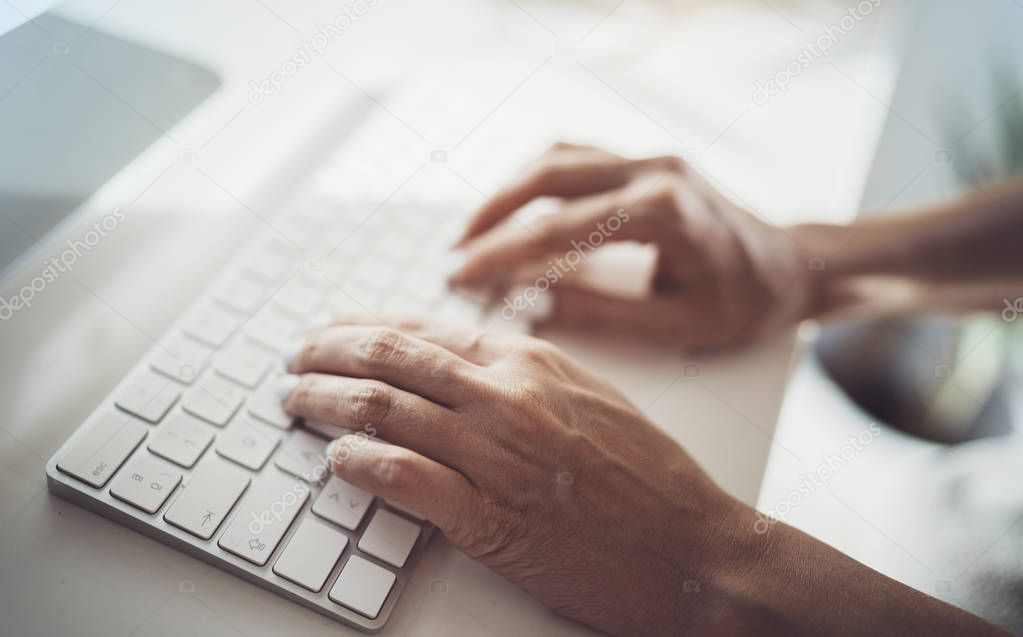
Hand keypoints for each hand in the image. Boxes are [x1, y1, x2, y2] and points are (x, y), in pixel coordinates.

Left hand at [281, 317, 743, 635]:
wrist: (693, 548)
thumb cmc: (650, 477)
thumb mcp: (591, 399)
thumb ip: (525, 376)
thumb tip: (460, 364)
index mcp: (531, 363)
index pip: (423, 330)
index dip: (363, 325)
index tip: (331, 328)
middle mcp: (508, 397)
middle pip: (391, 360)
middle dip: (327, 353)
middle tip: (295, 358)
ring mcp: (498, 456)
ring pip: (385, 410)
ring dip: (325, 403)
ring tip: (294, 400)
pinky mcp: (494, 518)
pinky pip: (407, 478)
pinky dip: (361, 464)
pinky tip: (336, 461)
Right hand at [452, 142, 814, 347]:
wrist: (791, 267)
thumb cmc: (745, 302)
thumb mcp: (676, 325)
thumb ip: (600, 314)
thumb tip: (529, 305)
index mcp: (664, 210)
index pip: (561, 228)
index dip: (504, 253)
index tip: (463, 274)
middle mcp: (655, 169)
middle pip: (549, 174)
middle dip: (493, 212)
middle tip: (456, 251)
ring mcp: (650, 158)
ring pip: (559, 157)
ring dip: (510, 191)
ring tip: (475, 233)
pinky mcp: (645, 162)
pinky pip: (578, 157)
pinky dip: (538, 180)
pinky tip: (517, 210)